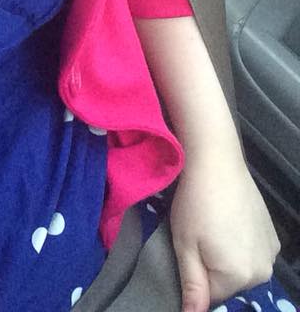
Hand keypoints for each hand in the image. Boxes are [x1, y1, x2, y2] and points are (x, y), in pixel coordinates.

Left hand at [170, 149, 280, 311]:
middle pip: (227, 283)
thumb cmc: (195, 203)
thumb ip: (192, 286)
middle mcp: (262, 271)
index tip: (187, 249)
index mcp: (239, 277)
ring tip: (212, 225)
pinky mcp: (272, 235)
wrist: (216, 162)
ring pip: (240, 268)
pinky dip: (239, 244)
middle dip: (210, 267)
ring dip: (225, 256)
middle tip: (198, 235)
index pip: (210, 295)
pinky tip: (227, 220)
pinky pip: (251, 252)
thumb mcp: (185, 246)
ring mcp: (271, 252)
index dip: (194, 275)